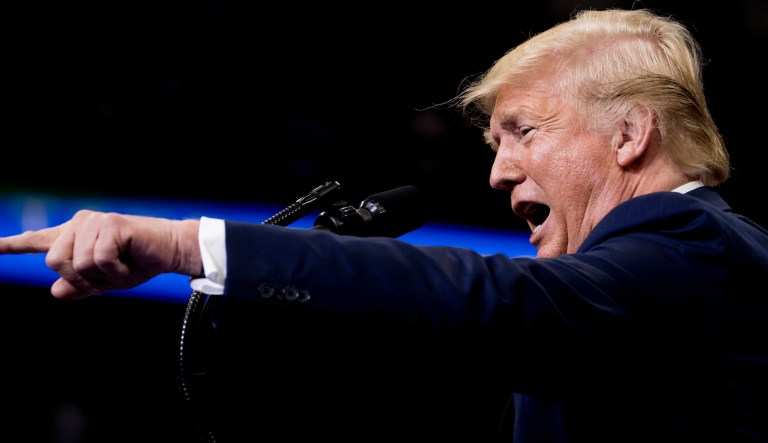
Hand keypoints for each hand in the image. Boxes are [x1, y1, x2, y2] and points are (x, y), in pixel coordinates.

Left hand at [0, 210, 201, 298]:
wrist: (170, 251)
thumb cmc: (139, 263)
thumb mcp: (105, 281)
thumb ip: (79, 286)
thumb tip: (56, 291)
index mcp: (74, 236)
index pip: (36, 241)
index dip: (10, 245)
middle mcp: (79, 224)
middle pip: (54, 262)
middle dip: (81, 279)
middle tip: (108, 277)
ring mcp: (94, 222)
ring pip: (77, 264)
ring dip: (102, 276)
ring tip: (122, 268)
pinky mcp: (110, 225)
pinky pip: (98, 260)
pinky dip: (116, 270)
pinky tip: (129, 261)